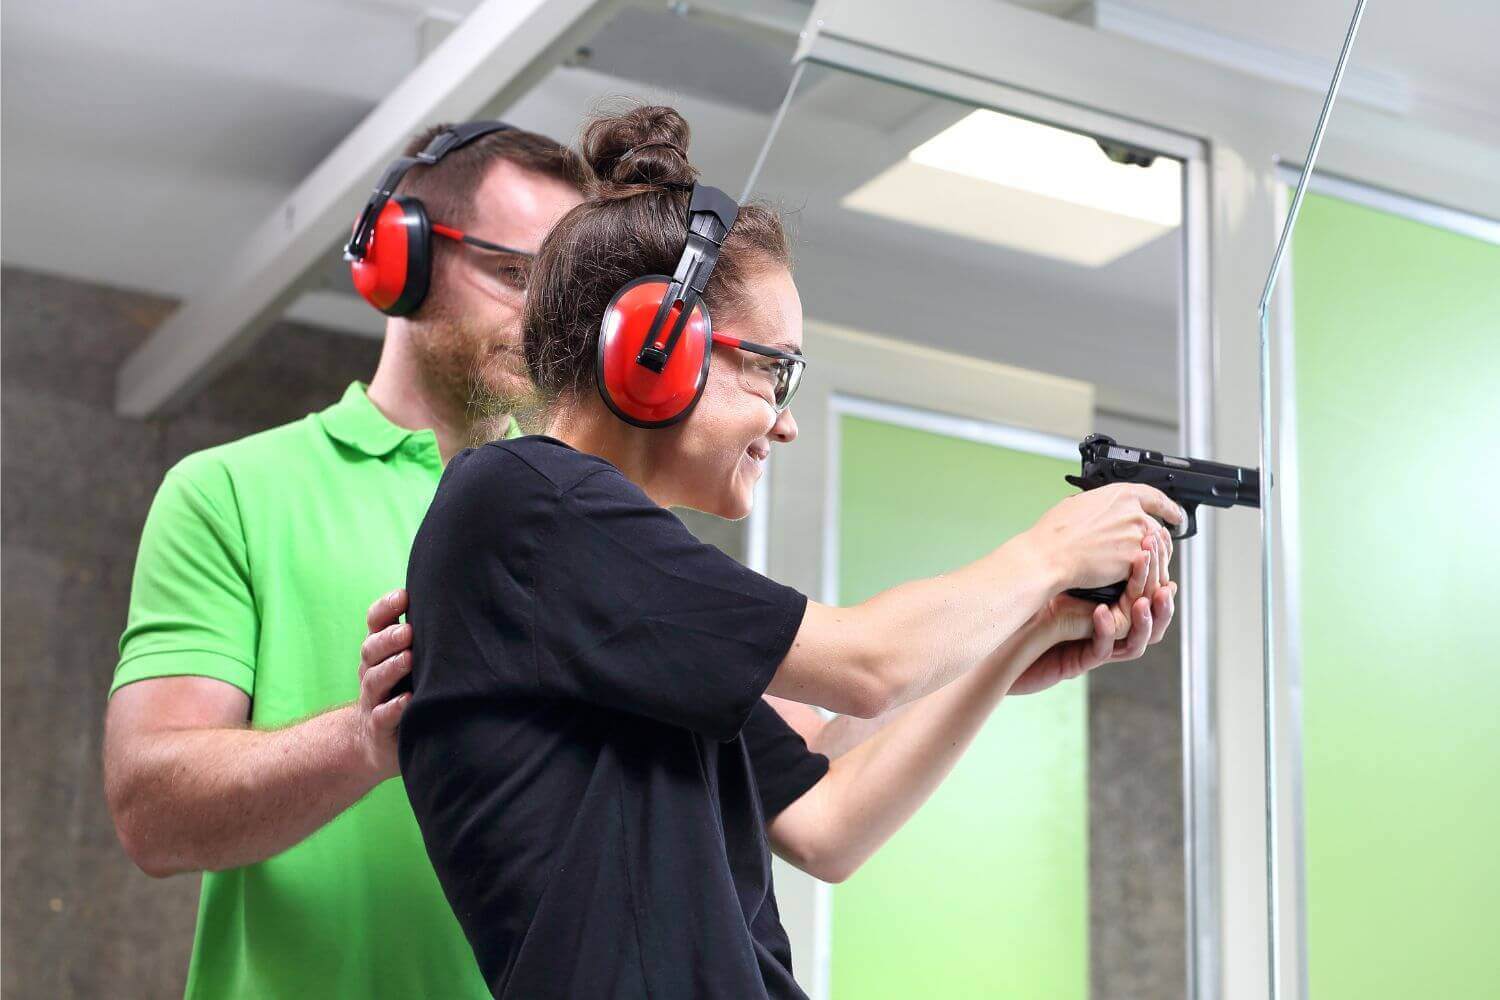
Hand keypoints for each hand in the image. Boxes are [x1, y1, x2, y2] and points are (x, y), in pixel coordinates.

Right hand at [356, 588, 413, 781]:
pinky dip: (394, 707)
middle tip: (408, 632)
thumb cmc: (402, 688)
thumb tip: (460, 599)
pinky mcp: (379, 728)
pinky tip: (409, 700)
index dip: (385, 608)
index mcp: (380, 651)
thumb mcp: (408, 660)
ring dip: (391, 668)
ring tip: (409, 658)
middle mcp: (372, 671)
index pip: (375, 622)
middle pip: (371, 649)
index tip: (404, 596)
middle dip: (389, 639)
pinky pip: (382, 716)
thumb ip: (424, 635)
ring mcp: (373, 700)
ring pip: (374, 680)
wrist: (375, 741)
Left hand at [1010, 540, 1177, 695]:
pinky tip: (1102, 613)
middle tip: (1163, 578)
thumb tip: (1102, 526)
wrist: (1002, 641)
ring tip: (1143, 599)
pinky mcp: (1080, 662)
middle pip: (1150, 619)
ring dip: (1143, 619)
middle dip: (1159, 598)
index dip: (1156, 575)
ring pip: (1136, 640)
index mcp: (1110, 610)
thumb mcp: (1062, 581)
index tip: (1158, 550)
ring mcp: (1095, 648)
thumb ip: (1086, 564)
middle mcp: (1109, 632)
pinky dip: (1105, 632)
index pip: (1144, 593)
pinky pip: (1102, 649)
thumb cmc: (1028, 610)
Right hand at [1025, 483, 1184, 590]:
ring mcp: (1137, 536)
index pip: (1156, 498)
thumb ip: (1098, 505)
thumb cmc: (1054, 534)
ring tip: (1142, 571)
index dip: (1169, 507)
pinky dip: (1145, 577)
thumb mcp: (1076, 504)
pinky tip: (1137, 581)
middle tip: (1149, 552)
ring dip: (1153, 562)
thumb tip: (1098, 509)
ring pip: (1158, 552)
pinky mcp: (1135, 560)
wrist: (1050, 556)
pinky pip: (1149, 570)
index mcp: (1120, 495)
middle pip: (1159, 529)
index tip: (1176, 514)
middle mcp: (1134, 513)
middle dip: (1157, 543)